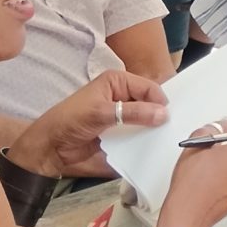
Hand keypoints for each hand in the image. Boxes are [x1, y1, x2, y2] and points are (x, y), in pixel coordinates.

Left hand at [8, 70, 170, 178]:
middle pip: (150, 102)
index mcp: (117, 80)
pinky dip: (144, 138)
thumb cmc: (71, 121)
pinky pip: (138, 132)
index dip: (160, 101)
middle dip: (160, 114)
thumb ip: (133, 112)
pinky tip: (155, 146)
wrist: (51, 146)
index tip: (172, 118)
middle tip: (175, 128)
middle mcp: (121, 94)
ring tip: (169, 139)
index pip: (149, 88)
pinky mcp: (119, 130)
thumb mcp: (102, 113)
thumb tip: (164, 114)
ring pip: (146, 118)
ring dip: (153, 128)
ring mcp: (121, 113)